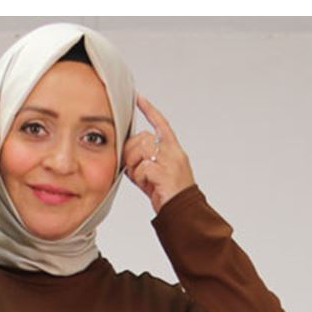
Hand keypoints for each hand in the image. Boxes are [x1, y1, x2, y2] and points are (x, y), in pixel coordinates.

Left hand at [123, 94, 195, 212]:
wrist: (184, 213)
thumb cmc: (169, 195)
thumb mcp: (155, 174)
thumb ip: (144, 161)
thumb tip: (126, 155)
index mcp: (173, 149)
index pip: (161, 124)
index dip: (149, 110)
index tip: (138, 97)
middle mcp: (173, 151)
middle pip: (142, 138)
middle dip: (131, 153)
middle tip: (135, 170)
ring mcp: (170, 160)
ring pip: (140, 151)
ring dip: (135, 167)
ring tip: (143, 180)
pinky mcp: (164, 172)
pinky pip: (142, 168)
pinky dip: (140, 179)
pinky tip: (149, 186)